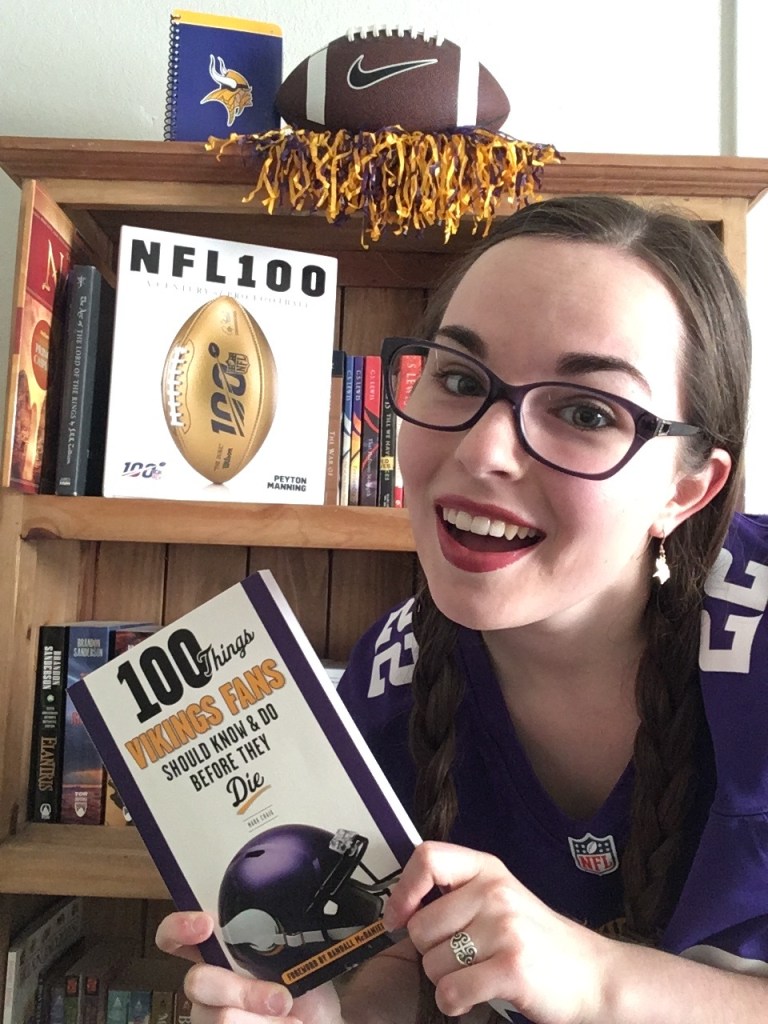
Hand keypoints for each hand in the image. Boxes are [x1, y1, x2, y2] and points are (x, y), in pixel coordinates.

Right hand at [155, 912, 342, 1023]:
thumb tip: (281, 909)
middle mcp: (208, 982)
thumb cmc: (303, 983)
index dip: (178, 927)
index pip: (174, 936)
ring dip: (263, 1020)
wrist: (318, 1021)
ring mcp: (211, 1015)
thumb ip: (274, 933)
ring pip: (221, 1018)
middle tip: (281, 998)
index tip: (207, 925)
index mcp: (219, 950)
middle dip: (243, 991)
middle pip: (197, 982)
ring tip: (291, 1018)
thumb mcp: (293, 952)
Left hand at [382, 842, 609, 1023]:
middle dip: (429, 952)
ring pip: (432, 963)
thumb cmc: (538, 939)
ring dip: (445, 980)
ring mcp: (505, 929)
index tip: (397, 917)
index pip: (428, 858)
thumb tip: (399, 908)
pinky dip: (455, 1003)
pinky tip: (475, 996)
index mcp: (488, 870)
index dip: (403, 890)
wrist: (594, 974)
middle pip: (420, 926)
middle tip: (459, 958)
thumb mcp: (500, 898)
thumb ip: (457, 894)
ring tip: (477, 975)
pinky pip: (451, 992)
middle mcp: (495, 892)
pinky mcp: (511, 969)